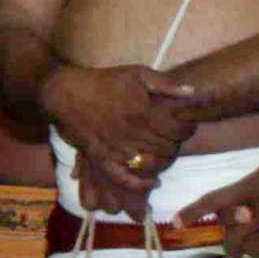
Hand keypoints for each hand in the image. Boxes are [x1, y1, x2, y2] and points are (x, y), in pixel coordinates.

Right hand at [48, 64, 199, 210]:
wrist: (66, 92)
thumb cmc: (102, 81)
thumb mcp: (137, 73)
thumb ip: (165, 83)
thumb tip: (192, 92)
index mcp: (145, 113)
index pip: (178, 130)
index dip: (187, 129)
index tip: (186, 127)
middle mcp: (133, 133)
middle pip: (167, 149)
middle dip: (175, 145)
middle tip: (173, 140)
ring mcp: (116, 148)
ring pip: (150, 164)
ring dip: (162, 162)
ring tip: (164, 155)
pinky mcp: (101, 157)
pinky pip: (122, 177)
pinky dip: (138, 184)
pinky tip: (151, 182)